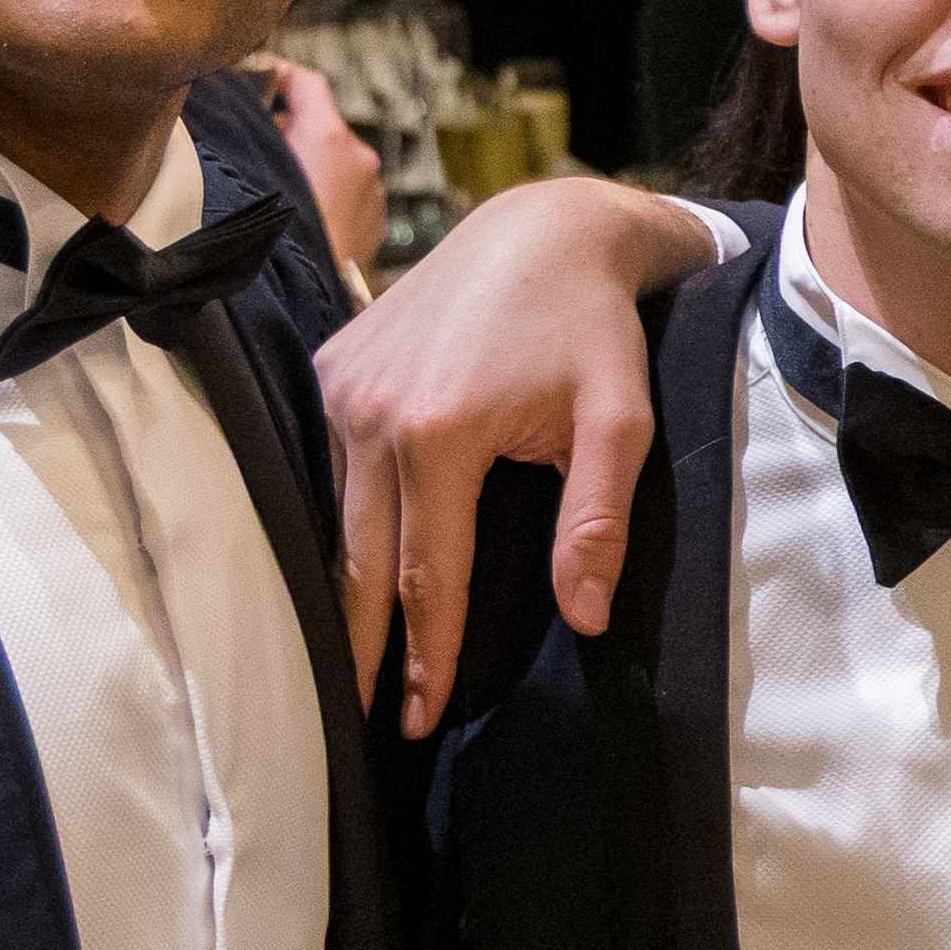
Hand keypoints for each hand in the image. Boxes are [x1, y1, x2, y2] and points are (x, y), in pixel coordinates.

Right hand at [257, 57, 386, 285]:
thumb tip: (235, 115)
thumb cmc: (280, 235)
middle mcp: (359, 155)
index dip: (277, 75)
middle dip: (290, 132)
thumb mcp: (251, 171)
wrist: (313, 293)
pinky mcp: (377, 219)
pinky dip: (329, 195)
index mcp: (329, 135)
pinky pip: (349, 193)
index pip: (305, 82)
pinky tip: (304, 217)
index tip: (257, 79)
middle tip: (257, 148)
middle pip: (320, 125)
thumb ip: (248, 134)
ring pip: (335, 162)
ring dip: (311, 167)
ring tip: (280, 190)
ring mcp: (373, 189)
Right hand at [313, 176, 708, 724]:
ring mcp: (343, 388)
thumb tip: (582, 619)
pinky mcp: (333, 368)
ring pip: (338, 517)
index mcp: (439, 434)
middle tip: (364, 720)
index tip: (419, 717)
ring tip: (352, 659)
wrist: (542, 229)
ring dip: (345, 588)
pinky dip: (341, 523)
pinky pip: (331, 467)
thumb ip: (596, 521)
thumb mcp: (619, 421)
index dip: (426, 654)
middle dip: (364, 648)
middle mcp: (372, 414)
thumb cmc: (591, 329)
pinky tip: (349, 569)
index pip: (427, 575)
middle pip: (362, 561)